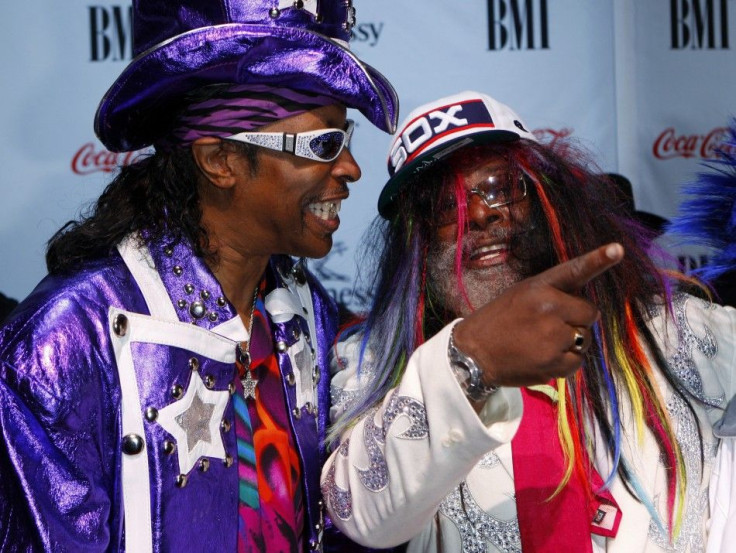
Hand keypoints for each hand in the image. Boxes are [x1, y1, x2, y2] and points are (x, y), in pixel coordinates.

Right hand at [452, 243, 623, 387]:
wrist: (473, 353)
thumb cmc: (498, 321)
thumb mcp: (521, 295)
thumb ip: (552, 294)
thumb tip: (584, 305)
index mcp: (539, 287)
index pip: (574, 270)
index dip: (598, 259)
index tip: (617, 250)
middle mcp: (549, 308)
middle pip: (589, 313)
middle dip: (577, 319)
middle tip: (550, 326)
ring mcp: (554, 337)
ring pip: (585, 338)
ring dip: (571, 342)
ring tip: (541, 343)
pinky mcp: (554, 362)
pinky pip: (578, 361)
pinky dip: (566, 362)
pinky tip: (544, 357)